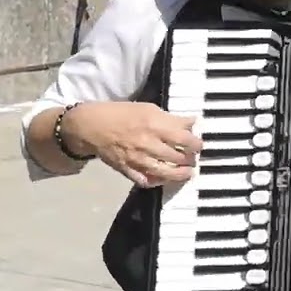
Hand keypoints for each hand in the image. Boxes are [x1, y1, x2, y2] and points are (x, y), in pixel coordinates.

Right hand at [62, 101, 201, 187]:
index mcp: (155, 126)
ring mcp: (137, 159)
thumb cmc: (121, 113)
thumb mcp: (149, 108)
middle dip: (190, 159)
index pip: (185, 138)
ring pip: (165, 172)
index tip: (200, 144)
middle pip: (178, 157)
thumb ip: (171, 118)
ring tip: (187, 172)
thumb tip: (192, 123)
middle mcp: (148, 144)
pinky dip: (156, 182)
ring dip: (180, 174)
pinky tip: (163, 179)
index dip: (197, 143)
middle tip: (194, 158)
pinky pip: (145, 181)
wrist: (90, 126)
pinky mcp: (126, 170)